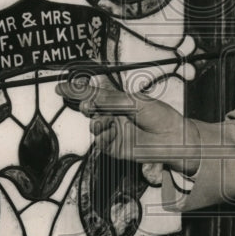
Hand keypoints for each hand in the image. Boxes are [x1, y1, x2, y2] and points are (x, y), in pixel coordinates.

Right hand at [56, 73, 200, 175]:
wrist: (174, 138)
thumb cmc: (160, 116)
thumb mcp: (137, 102)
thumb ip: (113, 100)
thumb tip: (92, 97)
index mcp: (118, 101)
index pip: (94, 94)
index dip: (77, 91)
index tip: (60, 88)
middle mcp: (114, 115)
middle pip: (90, 109)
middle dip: (86, 106)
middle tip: (88, 106)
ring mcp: (114, 131)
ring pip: (95, 126)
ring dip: (97, 122)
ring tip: (107, 121)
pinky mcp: (115, 147)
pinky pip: (101, 142)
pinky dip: (103, 137)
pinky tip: (111, 133)